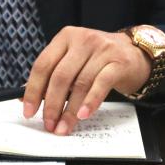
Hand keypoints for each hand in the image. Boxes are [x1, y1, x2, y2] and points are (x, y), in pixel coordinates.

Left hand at [22, 26, 150, 135]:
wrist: (135, 52)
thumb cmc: (99, 60)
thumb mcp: (74, 60)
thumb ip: (54, 74)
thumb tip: (28, 99)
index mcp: (65, 37)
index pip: (43, 64)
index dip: (33, 90)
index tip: (29, 111)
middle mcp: (82, 39)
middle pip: (60, 76)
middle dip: (51, 104)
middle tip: (48, 124)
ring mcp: (102, 49)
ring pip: (80, 84)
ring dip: (70, 110)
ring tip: (64, 127)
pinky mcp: (118, 62)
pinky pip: (101, 84)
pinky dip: (90, 102)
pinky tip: (83, 115)